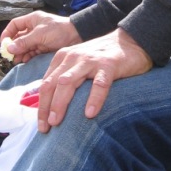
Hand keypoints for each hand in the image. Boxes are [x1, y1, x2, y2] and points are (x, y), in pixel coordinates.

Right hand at [0, 12, 81, 62]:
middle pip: (18, 37)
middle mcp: (34, 28)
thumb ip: (24, 42)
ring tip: (17, 60)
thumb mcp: (40, 35)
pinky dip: (27, 56)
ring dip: (20, 53)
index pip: (14, 25)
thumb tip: (9, 49)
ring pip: (24, 46)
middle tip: (9, 56)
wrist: (77, 35)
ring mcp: (38, 38)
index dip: (7, 33)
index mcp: (32, 20)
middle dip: (13, 46)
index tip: (3, 44)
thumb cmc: (59, 30)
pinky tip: (24, 61)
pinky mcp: (43, 46)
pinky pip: (32, 51)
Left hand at [36, 28, 152, 131]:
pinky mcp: (109, 65)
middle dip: (45, 107)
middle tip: (45, 128)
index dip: (40, 105)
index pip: (45, 84)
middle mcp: (73, 57)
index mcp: (63, 58)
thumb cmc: (102, 58)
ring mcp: (90, 60)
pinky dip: (93, 99)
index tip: (41, 124)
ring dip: (59, 103)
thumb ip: (65, 77)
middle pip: (52, 84)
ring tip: (56, 122)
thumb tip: (50, 105)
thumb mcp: (79, 64)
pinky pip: (99, 84)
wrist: (130, 42)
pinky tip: (89, 114)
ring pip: (68, 83)